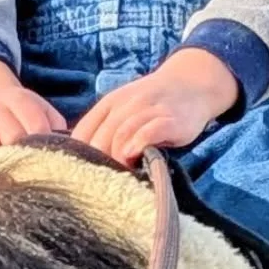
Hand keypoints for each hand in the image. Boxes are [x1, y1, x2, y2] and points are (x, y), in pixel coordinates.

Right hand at [0, 57, 66, 168]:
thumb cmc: (26, 119)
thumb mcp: (45, 115)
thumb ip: (61, 131)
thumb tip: (83, 154)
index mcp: (20, 100)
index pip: (36, 122)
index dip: (46, 143)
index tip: (54, 163)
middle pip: (9, 132)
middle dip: (20, 154)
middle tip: (30, 176)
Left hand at [70, 48, 238, 165]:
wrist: (191, 84)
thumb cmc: (152, 106)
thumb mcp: (124, 110)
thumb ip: (105, 130)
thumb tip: (84, 161)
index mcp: (109, 103)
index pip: (83, 131)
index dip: (77, 156)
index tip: (80, 177)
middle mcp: (125, 104)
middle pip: (100, 136)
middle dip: (97, 162)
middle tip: (100, 184)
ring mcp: (148, 109)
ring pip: (122, 133)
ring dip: (116, 157)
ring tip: (117, 176)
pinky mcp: (170, 119)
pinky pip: (150, 131)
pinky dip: (139, 144)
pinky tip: (134, 157)